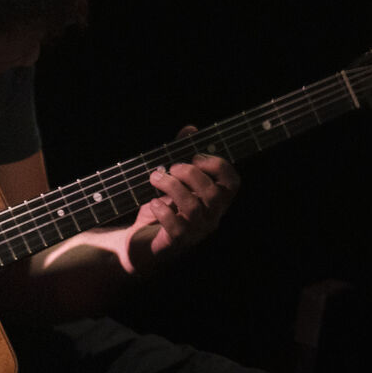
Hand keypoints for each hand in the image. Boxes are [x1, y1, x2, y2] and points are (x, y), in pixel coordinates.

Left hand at [129, 125, 240, 266]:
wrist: (138, 242)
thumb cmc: (160, 208)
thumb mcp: (171, 179)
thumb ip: (181, 153)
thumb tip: (191, 129)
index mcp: (214, 201)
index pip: (233, 183)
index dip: (218, 166)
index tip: (196, 156)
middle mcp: (211, 218)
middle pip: (214, 194)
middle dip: (191, 174)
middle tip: (171, 167)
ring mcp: (196, 233)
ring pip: (193, 208)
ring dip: (171, 186)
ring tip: (154, 178)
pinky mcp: (176, 243)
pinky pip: (177, 227)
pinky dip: (163, 211)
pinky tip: (153, 203)